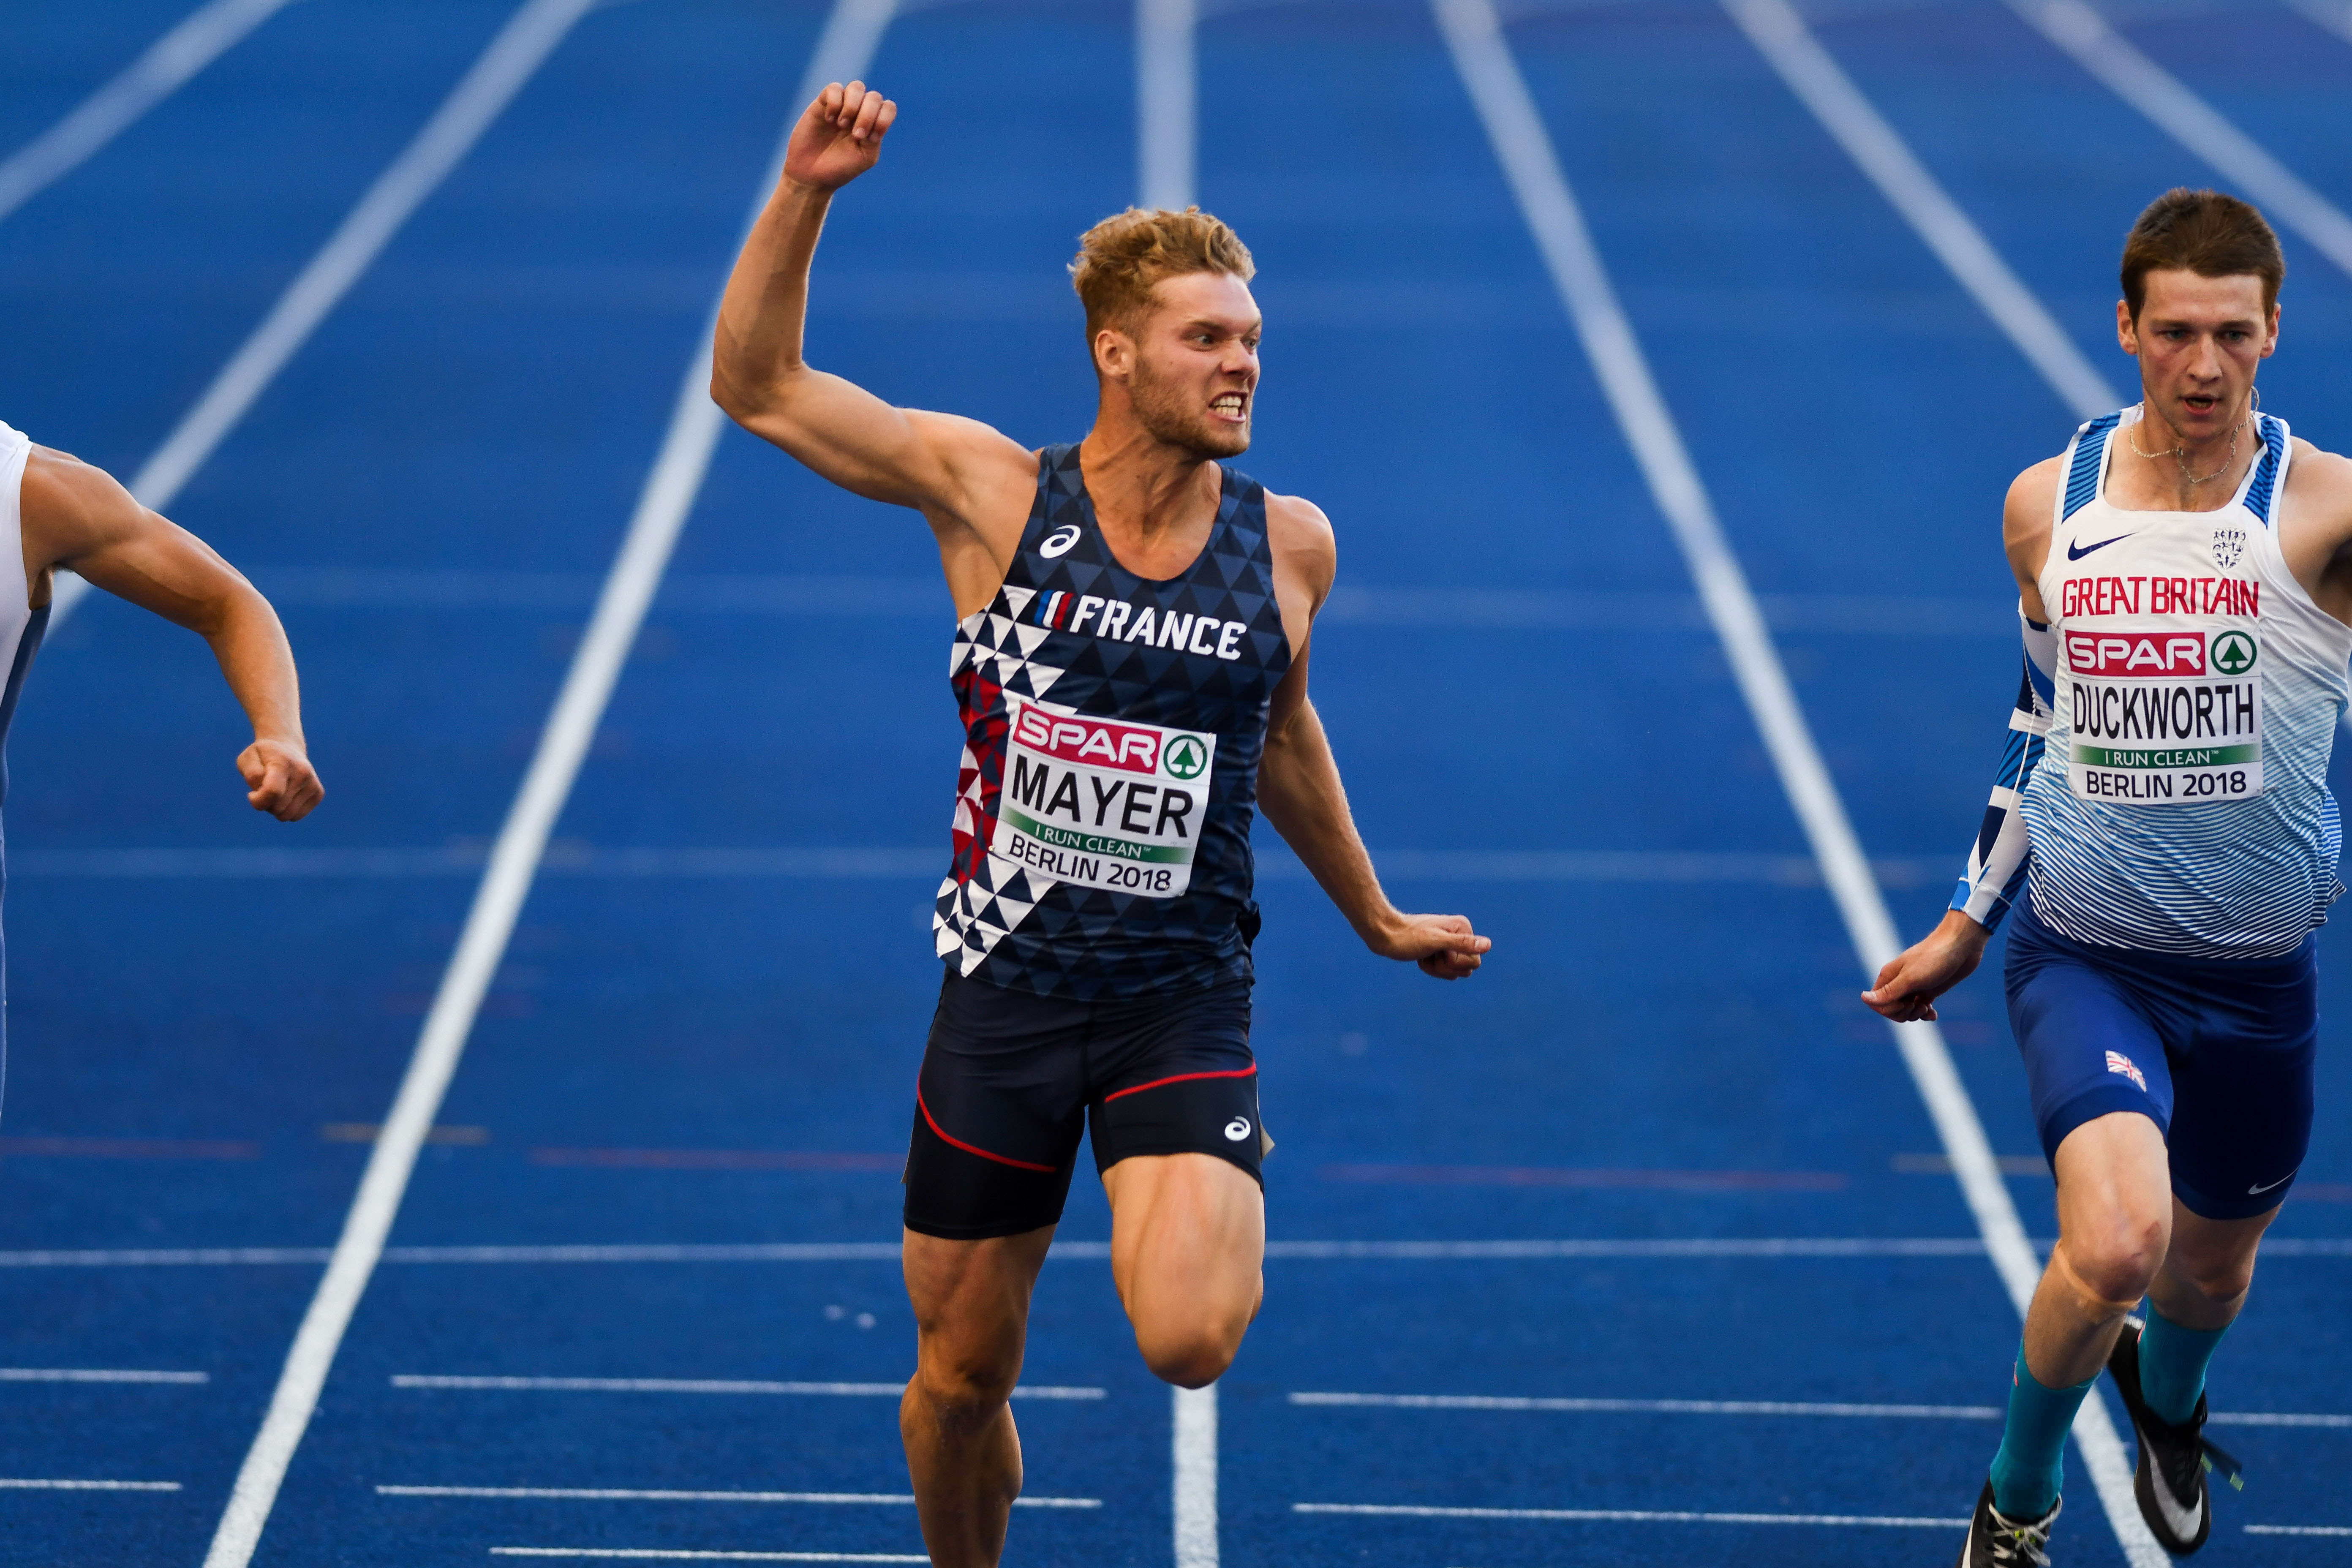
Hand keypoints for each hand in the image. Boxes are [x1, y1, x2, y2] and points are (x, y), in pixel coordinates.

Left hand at [238, 737, 322, 820]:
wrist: (287, 746)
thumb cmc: (263, 756)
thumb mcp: (247, 759)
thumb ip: (251, 775)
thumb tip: (263, 790)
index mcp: (283, 762)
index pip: (272, 792)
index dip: (257, 800)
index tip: (252, 794)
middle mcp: (302, 772)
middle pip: (278, 808)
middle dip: (265, 804)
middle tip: (264, 790)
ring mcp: (313, 783)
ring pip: (287, 815)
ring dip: (276, 809)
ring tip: (275, 793)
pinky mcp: (318, 793)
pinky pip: (296, 816)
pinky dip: (287, 811)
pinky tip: (286, 796)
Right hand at [782, 81, 896, 191]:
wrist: (811, 174)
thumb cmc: (840, 168)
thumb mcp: (865, 156)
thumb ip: (874, 136)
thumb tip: (871, 116)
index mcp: (873, 125)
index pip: (888, 107)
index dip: (883, 119)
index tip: (871, 139)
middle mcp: (859, 113)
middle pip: (875, 96)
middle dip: (868, 115)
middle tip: (856, 135)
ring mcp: (841, 106)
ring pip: (857, 87)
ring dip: (853, 106)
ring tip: (841, 125)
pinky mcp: (822, 103)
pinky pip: (834, 88)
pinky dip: (834, 102)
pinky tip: (829, 119)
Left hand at [1368, 911, 1490, 980]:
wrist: (1384, 935)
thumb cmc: (1407, 938)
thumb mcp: (1435, 941)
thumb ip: (1462, 943)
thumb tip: (1488, 945)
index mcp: (1463, 928)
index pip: (1474, 961)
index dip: (1455, 962)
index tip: (1439, 951)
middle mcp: (1459, 935)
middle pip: (1466, 968)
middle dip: (1445, 967)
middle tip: (1430, 954)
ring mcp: (1448, 944)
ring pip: (1454, 972)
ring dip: (1437, 969)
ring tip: (1424, 956)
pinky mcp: (1439, 952)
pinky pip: (1444, 971)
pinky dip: (1430, 968)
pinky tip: (1421, 958)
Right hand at [1861, 909, 1987, 1021]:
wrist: (1962, 946)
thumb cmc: (1935, 958)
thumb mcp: (1911, 978)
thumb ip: (1889, 992)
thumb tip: (1863, 998)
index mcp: (1889, 977)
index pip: (1877, 1003)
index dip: (1889, 1010)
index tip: (1906, 1003)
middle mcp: (1899, 982)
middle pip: (1891, 1009)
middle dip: (1903, 1013)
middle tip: (1918, 1005)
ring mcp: (1914, 986)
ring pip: (1906, 1010)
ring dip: (1916, 1014)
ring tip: (1927, 1007)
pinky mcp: (1929, 990)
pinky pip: (1920, 1009)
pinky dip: (1926, 1014)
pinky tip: (1934, 1013)